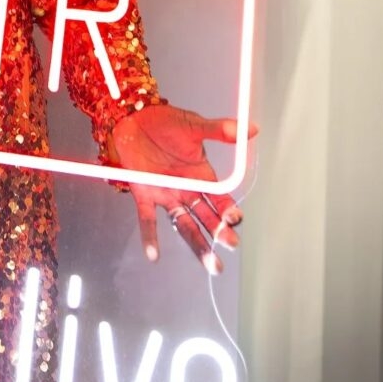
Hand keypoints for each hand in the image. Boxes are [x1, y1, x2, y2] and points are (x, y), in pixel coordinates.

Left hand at [108, 105, 256, 273]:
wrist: (132, 117)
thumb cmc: (165, 122)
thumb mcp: (193, 125)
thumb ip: (219, 130)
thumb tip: (250, 128)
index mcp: (202, 175)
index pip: (220, 198)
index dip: (228, 209)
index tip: (235, 218)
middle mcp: (186, 189)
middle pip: (206, 217)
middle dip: (218, 232)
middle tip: (229, 245)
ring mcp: (166, 195)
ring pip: (183, 224)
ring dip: (197, 243)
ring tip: (211, 263)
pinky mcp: (143, 195)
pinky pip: (147, 219)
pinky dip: (150, 237)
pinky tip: (153, 255)